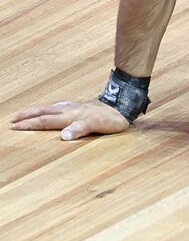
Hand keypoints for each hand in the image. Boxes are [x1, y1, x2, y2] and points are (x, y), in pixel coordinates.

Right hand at [11, 100, 130, 139]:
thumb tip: (63, 136)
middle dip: (27, 116)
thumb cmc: (111, 118)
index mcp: (69, 116)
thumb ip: (80, 130)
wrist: (123, 103)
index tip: (14, 126)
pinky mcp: (80, 106)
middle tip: (12, 119)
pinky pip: (58, 107)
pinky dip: (48, 109)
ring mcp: (74, 107)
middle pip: (43, 112)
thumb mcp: (97, 125)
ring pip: (49, 108)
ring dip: (35, 111)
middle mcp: (69, 110)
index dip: (29, 124)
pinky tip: (51, 109)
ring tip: (26, 113)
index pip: (44, 121)